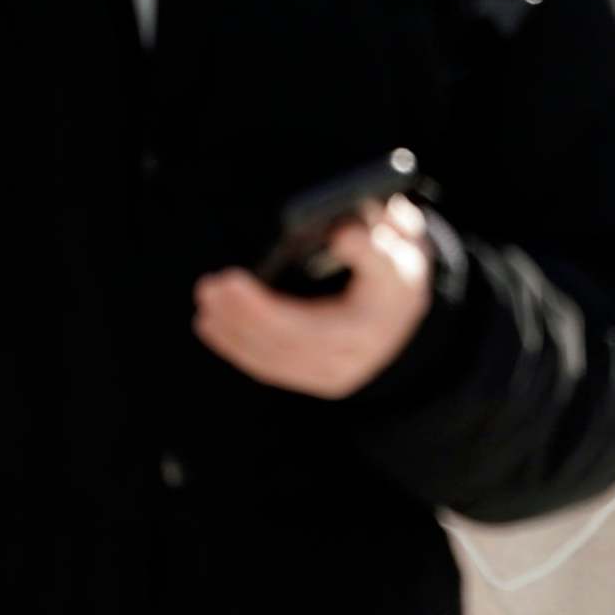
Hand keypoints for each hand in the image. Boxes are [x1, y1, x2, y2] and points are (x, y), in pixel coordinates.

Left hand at [194, 194, 432, 398]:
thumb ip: (372, 244)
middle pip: (280, 344)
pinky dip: (237, 346)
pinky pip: (269, 366)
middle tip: (211, 286)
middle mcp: (349, 360)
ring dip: (231, 331)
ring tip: (208, 300)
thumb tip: (342, 235)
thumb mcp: (398, 252)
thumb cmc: (396, 274)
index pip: (303, 328)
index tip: (232, 280)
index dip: (261, 308)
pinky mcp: (315, 378)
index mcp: (369, 329)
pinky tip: (213, 326)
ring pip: (269, 359)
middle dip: (238, 315)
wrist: (406, 310)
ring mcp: (331, 375)